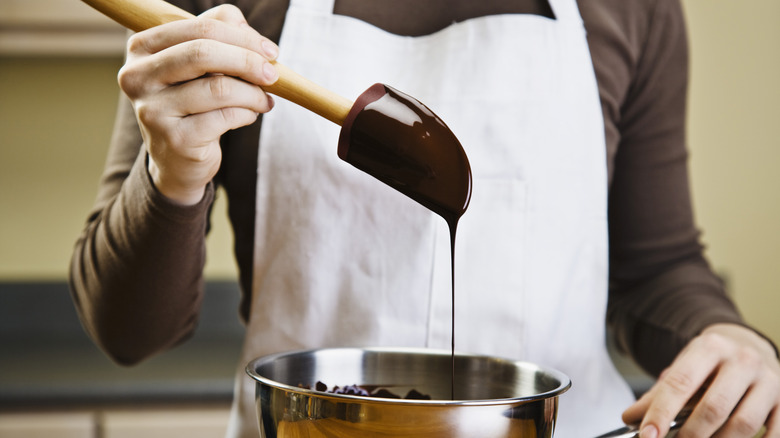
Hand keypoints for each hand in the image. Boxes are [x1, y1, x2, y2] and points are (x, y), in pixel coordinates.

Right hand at [118, 5, 278, 204]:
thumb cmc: (192, 101)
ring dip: (253, 94)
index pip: (199, 29)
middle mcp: (137, 77)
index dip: (242, 37)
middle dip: (248, 62)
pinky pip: (225, 117)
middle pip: (203, 54)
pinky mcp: (175, 139)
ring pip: (219, 88)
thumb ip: (219, 32)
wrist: (177, 157)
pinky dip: (247, 114)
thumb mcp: (200, 62)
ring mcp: (153, 110)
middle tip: (273, 75)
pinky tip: (249, 116)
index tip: (270, 51)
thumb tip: (245, 28)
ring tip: (264, 100)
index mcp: (141, 48)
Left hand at [623, 323, 779, 437]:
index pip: (681, 383)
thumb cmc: (709, 362)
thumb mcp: (683, 367)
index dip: (661, 412)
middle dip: (691, 435)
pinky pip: (773, 433)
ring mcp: (768, 380)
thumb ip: (657, 393)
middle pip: (714, 408)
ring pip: (743, 424)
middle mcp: (742, 360)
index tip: (648, 435)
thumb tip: (630, 418)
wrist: (747, 345)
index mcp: (710, 347)